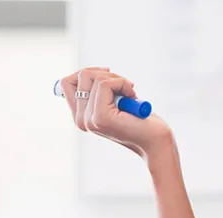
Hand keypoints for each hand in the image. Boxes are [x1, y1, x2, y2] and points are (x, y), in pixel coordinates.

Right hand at [59, 67, 173, 158]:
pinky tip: (133, 98)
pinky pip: (105, 84)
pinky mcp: (101, 117)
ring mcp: (89, 119)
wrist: (155, 140)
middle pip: (81, 75)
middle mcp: (81, 120)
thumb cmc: (140, 119)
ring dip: (117, 79)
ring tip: (129, 94)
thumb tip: (89, 71)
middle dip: (106, 74)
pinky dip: (123, 84)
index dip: (90, 73)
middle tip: (125, 87)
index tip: (109, 78)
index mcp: (81, 116)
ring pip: (94, 77)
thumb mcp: (115, 100)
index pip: (66, 82)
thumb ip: (98, 91)